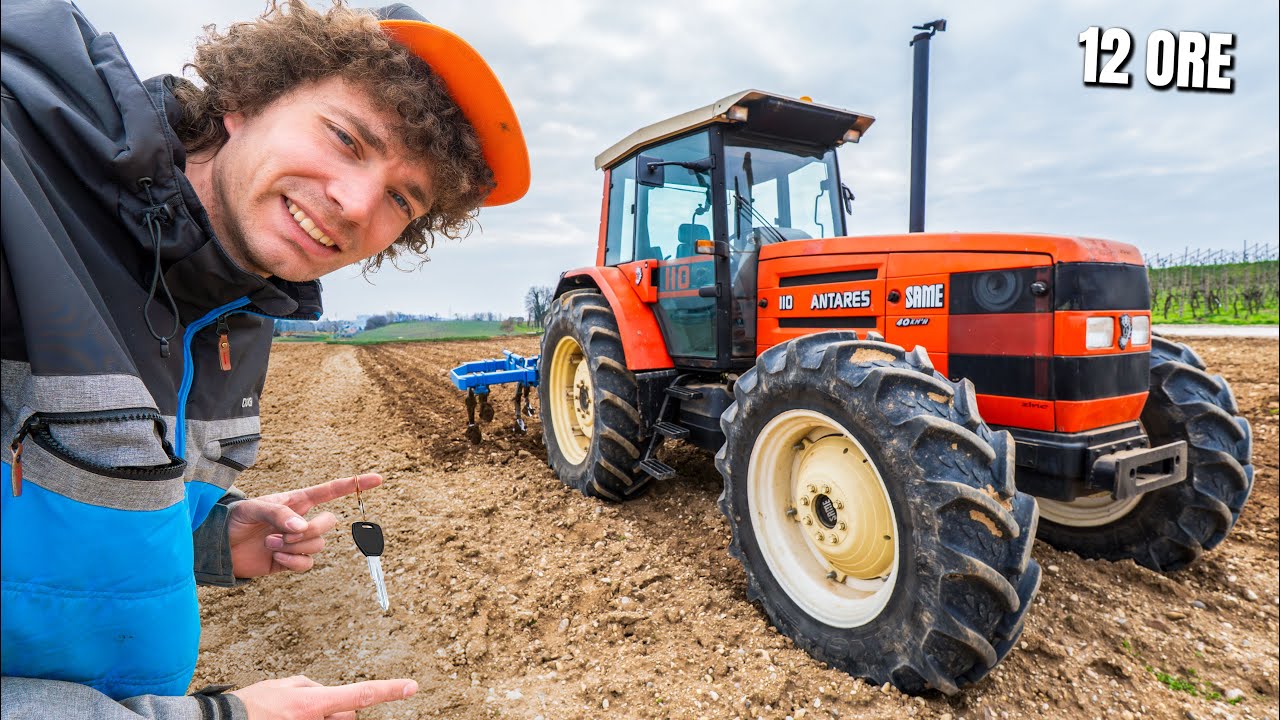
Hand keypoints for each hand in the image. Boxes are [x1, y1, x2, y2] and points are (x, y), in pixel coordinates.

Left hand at [228, 473, 383, 578]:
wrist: (220, 547)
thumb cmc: (236, 520)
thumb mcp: (253, 509)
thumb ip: (279, 515)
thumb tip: (302, 527)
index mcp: (297, 501)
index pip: (330, 491)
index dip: (354, 484)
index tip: (377, 479)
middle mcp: (302, 520)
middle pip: (329, 523)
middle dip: (312, 530)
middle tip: (286, 534)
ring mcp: (299, 542)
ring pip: (318, 545)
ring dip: (295, 546)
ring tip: (271, 544)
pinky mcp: (292, 561)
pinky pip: (307, 563)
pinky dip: (292, 561)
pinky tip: (275, 556)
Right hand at [230, 675, 415, 719]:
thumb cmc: (252, 705)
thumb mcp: (286, 685)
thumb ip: (315, 688)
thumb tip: (332, 696)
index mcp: (313, 703)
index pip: (361, 694)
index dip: (389, 690)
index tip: (411, 687)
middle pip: (348, 716)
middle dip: (337, 711)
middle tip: (308, 710)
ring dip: (321, 719)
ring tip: (291, 716)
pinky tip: (290, 719)